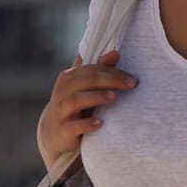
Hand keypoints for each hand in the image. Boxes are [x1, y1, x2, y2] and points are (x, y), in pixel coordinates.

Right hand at [38, 50, 136, 165]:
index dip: (113, 72)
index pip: (92, 69)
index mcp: (69, 78)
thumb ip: (98, 70)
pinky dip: (86, 124)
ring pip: (76, 100)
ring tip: (114, 97)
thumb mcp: (84, 88)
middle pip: (86, 81)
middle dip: (110, 80)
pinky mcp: (63, 130)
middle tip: (131, 84)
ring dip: (96, 97)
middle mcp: (62, 92)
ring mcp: (61, 111)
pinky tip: (100, 123)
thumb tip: (116, 53)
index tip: (133, 78)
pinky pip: (73, 126)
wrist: (54, 134)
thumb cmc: (74, 106)